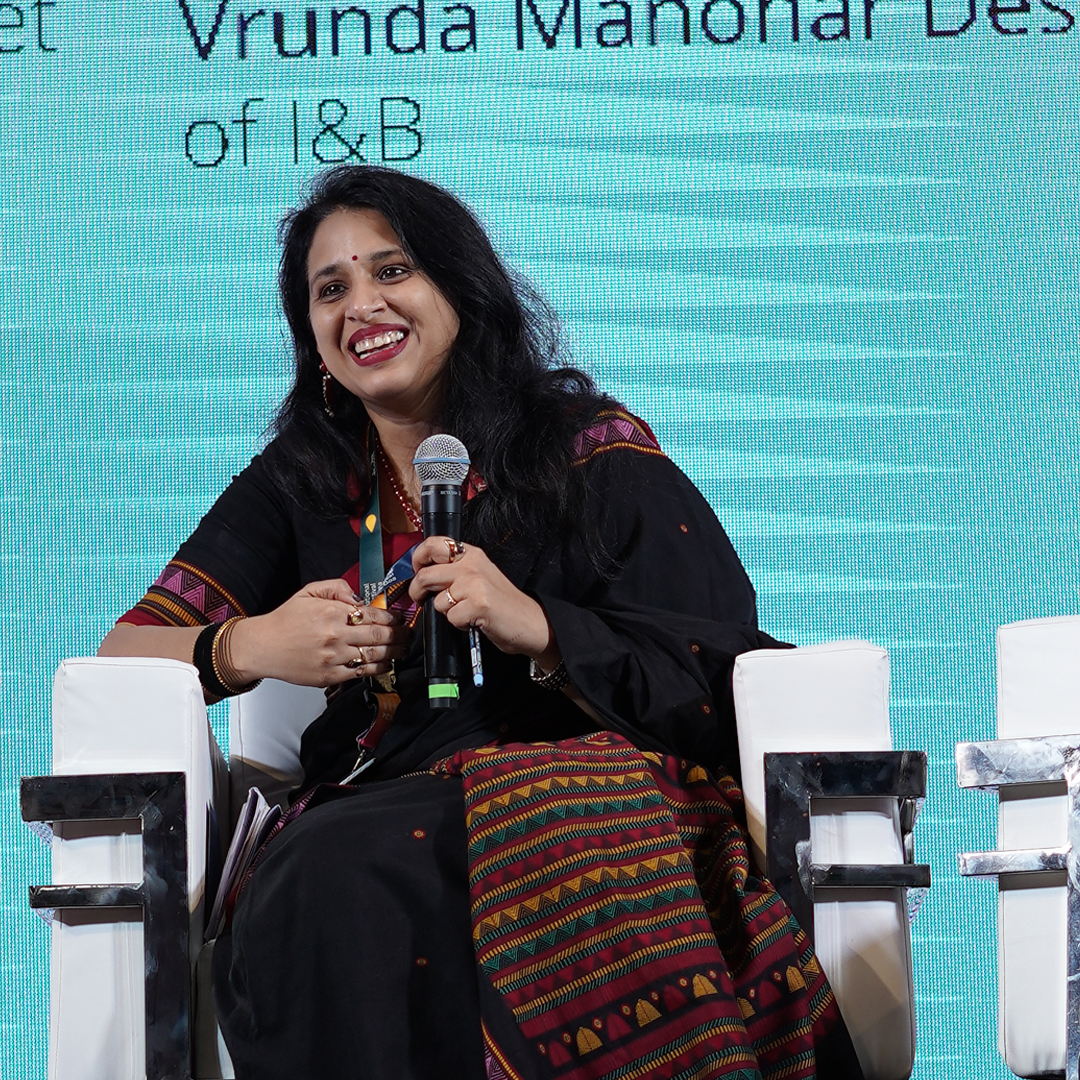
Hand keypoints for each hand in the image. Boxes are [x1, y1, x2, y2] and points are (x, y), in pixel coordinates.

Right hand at [228, 578, 409, 686]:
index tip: (399, 618)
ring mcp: (334, 658)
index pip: (373, 614)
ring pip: (375, 655)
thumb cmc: (285, 621)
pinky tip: (387, 662)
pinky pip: (362, 673)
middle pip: (379, 636)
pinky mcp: (331, 676)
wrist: (263, 647)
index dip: (392, 617)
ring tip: (404, 647)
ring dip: (394, 651)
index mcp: (332, 612)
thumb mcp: (309, 592)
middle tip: (409, 633)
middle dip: (399, 634)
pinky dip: (379, 667)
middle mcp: (335, 635)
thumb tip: (359, 596)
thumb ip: (337, 588)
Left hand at [408, 537, 560, 669]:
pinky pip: (450, 617)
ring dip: (446, 612)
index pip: (433, 545)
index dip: (417, 559)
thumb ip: (455, 570)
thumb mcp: (480, 575)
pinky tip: (473, 621)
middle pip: (426, 575)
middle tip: (422, 599)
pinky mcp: (478, 604)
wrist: (530, 622)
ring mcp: (475, 584)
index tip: (417, 572)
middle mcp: (472, 565)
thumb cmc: (503, 603)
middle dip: (418, 592)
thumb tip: (423, 572)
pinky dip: (458, 624)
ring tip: (464, 612)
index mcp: (472, 554)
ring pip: (437, 600)